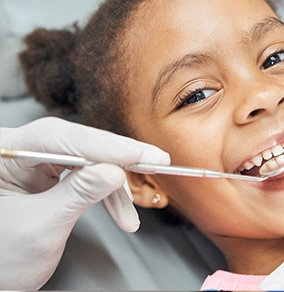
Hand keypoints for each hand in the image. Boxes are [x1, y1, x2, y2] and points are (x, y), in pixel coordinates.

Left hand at [0, 117, 169, 289]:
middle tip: (155, 162)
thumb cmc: (0, 260)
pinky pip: (86, 173)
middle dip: (117, 160)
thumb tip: (114, 171)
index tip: (137, 153)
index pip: (57, 138)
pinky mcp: (48, 173)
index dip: (102, 145)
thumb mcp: (41, 228)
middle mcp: (18, 151)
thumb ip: (78, 195)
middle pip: (77, 143)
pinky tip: (121, 211)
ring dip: (114, 186)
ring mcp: (33, 161)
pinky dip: (106, 193)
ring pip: (87, 159)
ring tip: (130, 214)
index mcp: (2, 155)